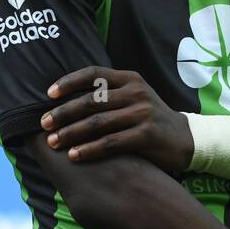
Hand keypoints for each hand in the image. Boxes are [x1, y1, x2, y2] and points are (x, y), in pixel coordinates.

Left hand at [43, 67, 192, 174]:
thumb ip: (109, 95)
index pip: (93, 73)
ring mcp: (142, 112)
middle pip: (91, 100)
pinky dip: (90, 149)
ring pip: (98, 122)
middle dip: (63, 112)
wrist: (186, 139)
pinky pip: (111, 142)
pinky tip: (75, 156)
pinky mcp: (147, 134)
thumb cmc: (151, 119)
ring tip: (53, 142)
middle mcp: (136, 92)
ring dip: (71, 133)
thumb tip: (66, 101)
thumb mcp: (134, 99)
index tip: (49, 94)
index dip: (69, 82)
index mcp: (130, 79)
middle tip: (43, 124)